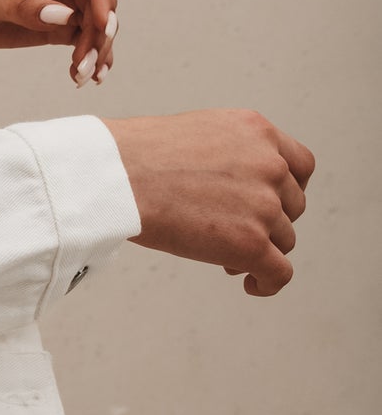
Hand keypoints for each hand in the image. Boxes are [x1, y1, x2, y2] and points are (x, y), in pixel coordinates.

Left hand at [0, 0, 118, 86]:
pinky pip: (81, 39)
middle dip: (99, 32)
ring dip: (96, 50)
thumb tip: (67, 17)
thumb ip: (24, 7)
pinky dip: (87, 56)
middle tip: (87, 63)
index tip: (102, 28)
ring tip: (83, 77)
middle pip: (98, 1)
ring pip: (94, 23)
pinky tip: (82, 76)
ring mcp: (58, 0)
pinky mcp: (53, 24)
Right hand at [100, 109, 315, 295]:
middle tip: (234, 229)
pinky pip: (279, 272)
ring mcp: (264, 206)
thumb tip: (230, 184)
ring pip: (283, 239)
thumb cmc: (135, 154)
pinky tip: (251, 283)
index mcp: (255, 131)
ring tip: (224, 254)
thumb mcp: (196, 132)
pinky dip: (268, 282)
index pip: (300, 165)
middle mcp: (269, 165)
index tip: (273, 202)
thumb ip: (228, 152)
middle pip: (291, 205)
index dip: (288, 188)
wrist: (115, 175)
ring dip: (259, 248)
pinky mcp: (251, 243)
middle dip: (267, 220)